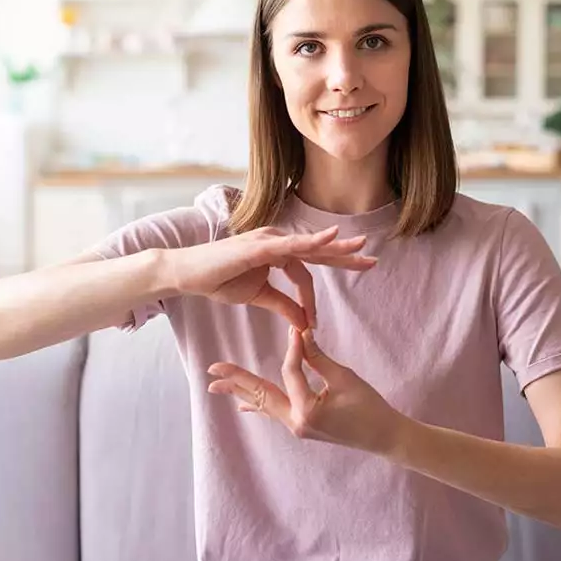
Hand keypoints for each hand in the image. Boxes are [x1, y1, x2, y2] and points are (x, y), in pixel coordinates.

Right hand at [171, 225, 375, 329]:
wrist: (189, 275)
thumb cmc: (220, 280)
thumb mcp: (259, 295)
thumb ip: (283, 304)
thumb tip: (304, 320)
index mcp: (278, 254)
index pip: (308, 269)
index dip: (313, 297)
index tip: (314, 323)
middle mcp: (277, 243)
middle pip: (318, 251)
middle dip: (346, 256)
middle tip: (371, 260)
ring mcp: (269, 241)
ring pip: (310, 245)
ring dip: (337, 246)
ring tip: (361, 246)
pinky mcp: (260, 246)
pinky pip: (292, 244)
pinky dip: (312, 241)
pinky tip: (333, 237)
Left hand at [207, 327, 401, 456]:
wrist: (384, 436)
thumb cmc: (369, 407)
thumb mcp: (344, 378)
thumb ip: (318, 358)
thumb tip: (299, 335)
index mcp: (306, 411)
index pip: (291, 371)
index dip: (294, 346)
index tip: (297, 327)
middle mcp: (296, 423)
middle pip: (260, 395)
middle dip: (236, 381)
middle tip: (212, 370)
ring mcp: (297, 427)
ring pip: (264, 405)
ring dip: (241, 392)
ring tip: (215, 386)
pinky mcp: (302, 426)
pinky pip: (274, 413)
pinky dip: (258, 405)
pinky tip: (242, 406)